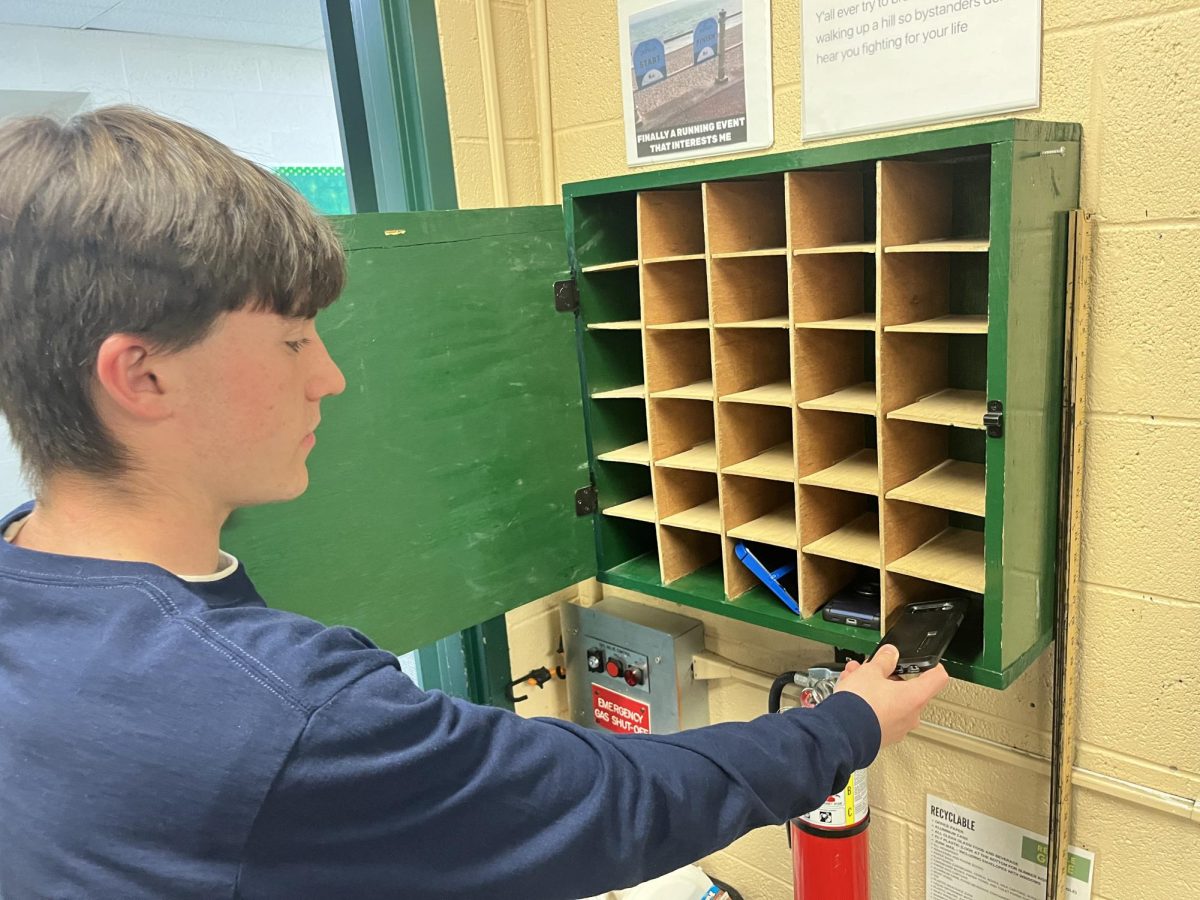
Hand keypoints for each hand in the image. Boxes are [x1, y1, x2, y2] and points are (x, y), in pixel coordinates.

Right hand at [833, 645, 947, 747]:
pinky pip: (880, 714)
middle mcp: (911, 715)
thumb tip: (890, 654)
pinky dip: (869, 703)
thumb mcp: (870, 671)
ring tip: (854, 678)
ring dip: (874, 687)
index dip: (932, 665)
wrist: (842, 733)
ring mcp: (898, 728)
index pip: (938, 677)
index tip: (925, 661)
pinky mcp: (883, 736)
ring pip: (890, 701)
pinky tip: (851, 694)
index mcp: (915, 696)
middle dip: (887, 675)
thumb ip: (884, 660)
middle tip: (872, 668)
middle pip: (908, 689)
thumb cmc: (861, 705)